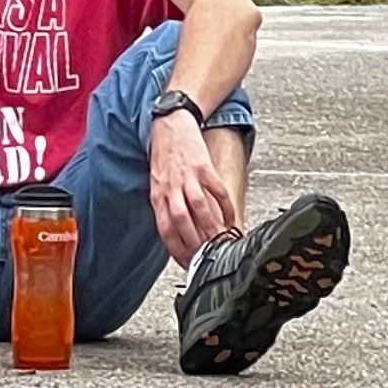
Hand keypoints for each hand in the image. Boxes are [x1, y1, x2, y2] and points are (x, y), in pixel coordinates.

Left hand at [149, 112, 239, 264]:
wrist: (170, 124)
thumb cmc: (164, 156)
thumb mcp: (157, 184)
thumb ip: (165, 206)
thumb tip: (177, 232)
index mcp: (158, 196)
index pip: (165, 229)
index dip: (177, 249)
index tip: (188, 263)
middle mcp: (170, 188)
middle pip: (181, 221)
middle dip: (195, 243)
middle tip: (207, 257)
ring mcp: (187, 177)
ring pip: (198, 208)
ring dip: (210, 228)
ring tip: (221, 242)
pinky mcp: (203, 167)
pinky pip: (215, 191)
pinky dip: (224, 207)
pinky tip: (231, 219)